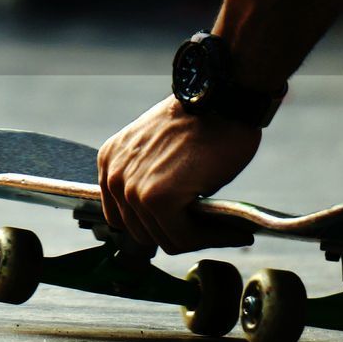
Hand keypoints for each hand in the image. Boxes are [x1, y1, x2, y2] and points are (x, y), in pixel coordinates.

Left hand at [97, 96, 259, 253]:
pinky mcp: (157, 199)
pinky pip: (182, 237)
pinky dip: (211, 239)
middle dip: (178, 234)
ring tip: (225, 232)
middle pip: (142, 232)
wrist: (221, 102)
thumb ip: (150, 180)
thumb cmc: (202, 122)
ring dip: (198, 239)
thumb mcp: (159, 151)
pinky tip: (231, 232)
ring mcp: (132, 190)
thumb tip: (166, 222)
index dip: (156, 226)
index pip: (124, 217)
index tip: (186, 226)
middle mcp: (114, 176)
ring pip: (164, 239)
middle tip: (211, 230)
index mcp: (110, 162)